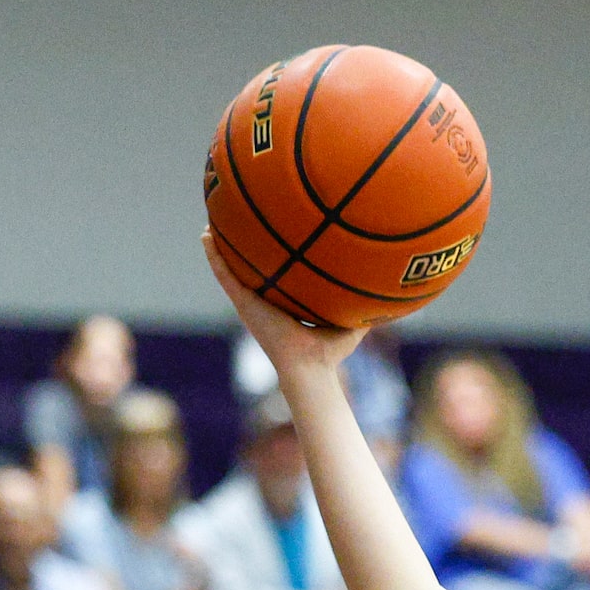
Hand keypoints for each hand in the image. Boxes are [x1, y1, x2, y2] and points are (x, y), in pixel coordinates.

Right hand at [202, 230, 365, 377]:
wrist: (311, 366)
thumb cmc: (330, 352)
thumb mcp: (350, 322)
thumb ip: (361, 306)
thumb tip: (383, 291)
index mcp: (286, 304)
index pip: (277, 277)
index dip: (272, 259)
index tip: (269, 237)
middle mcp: (266, 301)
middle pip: (250, 270)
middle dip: (242, 249)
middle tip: (234, 223)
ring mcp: (252, 303)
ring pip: (230, 270)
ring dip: (219, 248)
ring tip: (210, 224)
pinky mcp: (244, 304)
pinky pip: (225, 276)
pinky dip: (214, 257)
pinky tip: (206, 236)